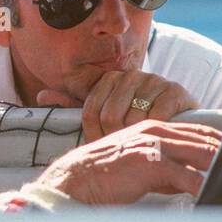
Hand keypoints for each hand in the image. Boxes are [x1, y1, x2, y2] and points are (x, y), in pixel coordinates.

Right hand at [34, 120, 221, 204]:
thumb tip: (189, 182)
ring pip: (201, 152)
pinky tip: (215, 193)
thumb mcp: (138, 168)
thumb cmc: (103, 177)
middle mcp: (156, 131)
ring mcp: (152, 145)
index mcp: (154, 129)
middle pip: (206, 139)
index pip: (200, 132)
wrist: (75, 181)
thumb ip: (164, 170)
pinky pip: (186, 175)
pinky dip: (203, 184)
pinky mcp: (148, 162)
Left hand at [37, 69, 197, 141]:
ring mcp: (155, 81)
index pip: (90, 111)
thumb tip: (40, 95)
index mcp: (110, 79)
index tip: (105, 143)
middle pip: (109, 115)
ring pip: (131, 118)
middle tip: (125, 146)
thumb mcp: (103, 113)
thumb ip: (73, 105)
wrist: (181, 126)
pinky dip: (154, 132)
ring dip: (135, 136)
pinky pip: (156, 118)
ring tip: (142, 141)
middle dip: (115, 137)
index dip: (95, 134)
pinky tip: (158, 136)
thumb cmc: (136, 122)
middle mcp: (131, 75)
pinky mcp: (176, 91)